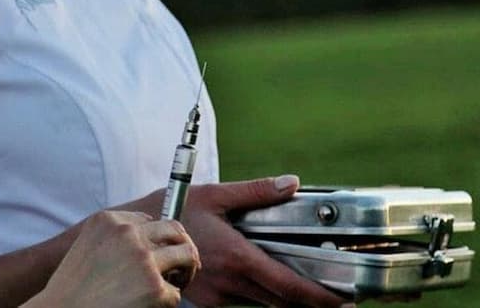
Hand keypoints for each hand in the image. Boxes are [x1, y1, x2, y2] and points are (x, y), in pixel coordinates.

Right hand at [27, 210, 198, 307]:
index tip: (159, 253)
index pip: (152, 221)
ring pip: (187, 255)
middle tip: (182, 267)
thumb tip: (158, 241)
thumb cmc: (74, 288)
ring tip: (174, 284)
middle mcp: (127, 234)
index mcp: (109, 220)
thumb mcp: (90, 248)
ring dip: (186, 270)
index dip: (160, 239)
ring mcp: (143, 259)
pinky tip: (148, 306)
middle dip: (183, 248)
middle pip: (175, 230)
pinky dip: (167, 302)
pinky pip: (176, 292)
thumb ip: (118, 238)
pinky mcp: (155, 288)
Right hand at [176, 175, 349, 307]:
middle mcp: (230, 284)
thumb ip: (257, 192)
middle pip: (282, 303)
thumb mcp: (215, 195)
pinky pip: (244, 302)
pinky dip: (262, 295)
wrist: (135, 238)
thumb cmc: (173, 210)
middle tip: (338, 298)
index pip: (289, 286)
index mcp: (237, 258)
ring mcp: (218, 297)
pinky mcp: (209, 302)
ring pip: (264, 304)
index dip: (320, 298)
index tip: (344, 301)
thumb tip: (292, 183)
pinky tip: (267, 279)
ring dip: (285, 298)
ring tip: (307, 285)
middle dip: (311, 302)